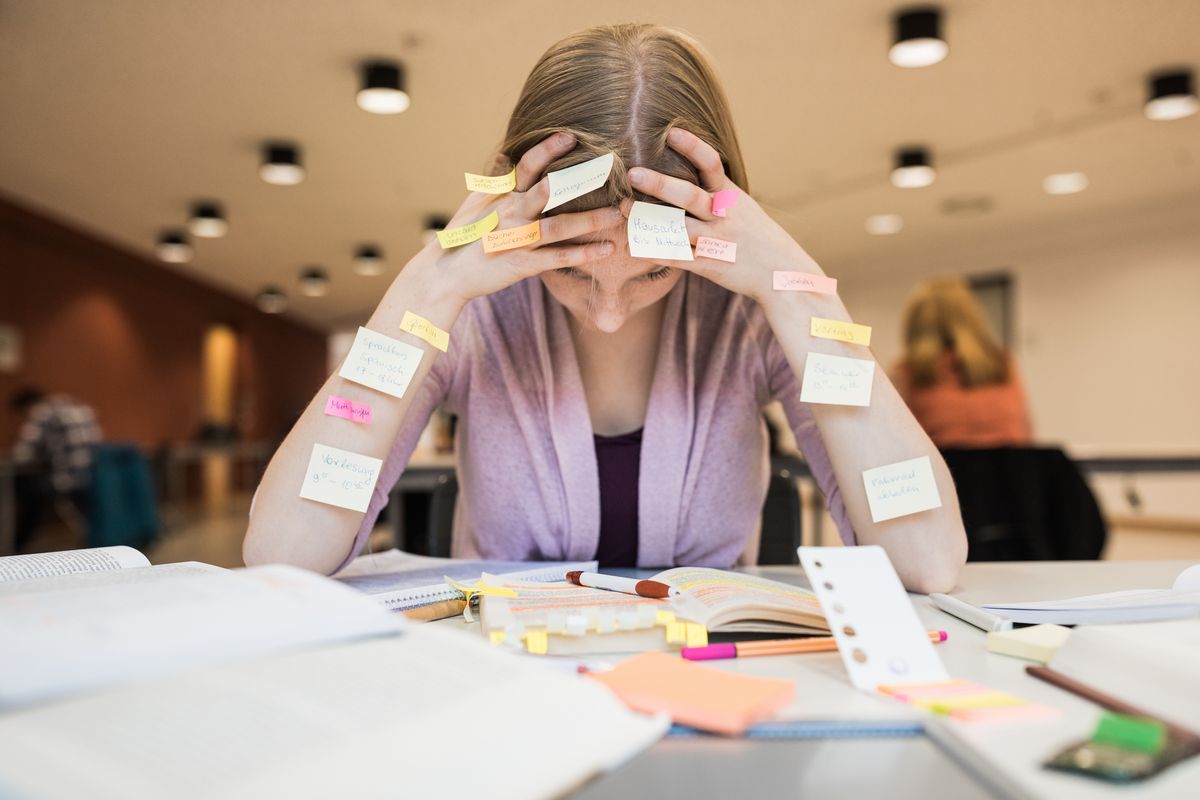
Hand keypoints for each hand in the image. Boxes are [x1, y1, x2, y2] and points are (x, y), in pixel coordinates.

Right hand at [409, 132, 620, 307]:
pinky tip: (606, 249)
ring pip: (559, 226)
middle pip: (549, 191)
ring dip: (591, 219)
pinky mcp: (523, 264)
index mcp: (503, 196)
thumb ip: (493, 180)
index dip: (547, 149)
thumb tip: (504, 153)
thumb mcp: (474, 203)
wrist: (445, 274)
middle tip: (608, 167)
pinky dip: (583, 254)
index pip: (527, 166)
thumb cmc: (462, 237)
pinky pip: (558, 259)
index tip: (570, 135)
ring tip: (617, 213)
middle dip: (579, 179)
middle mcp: (512, 214)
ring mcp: (518, 240)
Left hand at [626, 128, 826, 304]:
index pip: (711, 164)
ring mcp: (716, 241)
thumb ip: (717, 189)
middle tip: (632, 173)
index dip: (692, 147)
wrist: (780, 271)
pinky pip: (678, 258)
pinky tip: (635, 247)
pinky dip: (656, 252)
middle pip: (689, 196)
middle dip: (659, 184)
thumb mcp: (742, 206)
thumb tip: (691, 164)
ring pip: (679, 229)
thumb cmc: (755, 235)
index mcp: (729, 196)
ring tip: (624, 211)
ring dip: (649, 220)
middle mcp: (723, 215)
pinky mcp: (710, 265)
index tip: (671, 132)